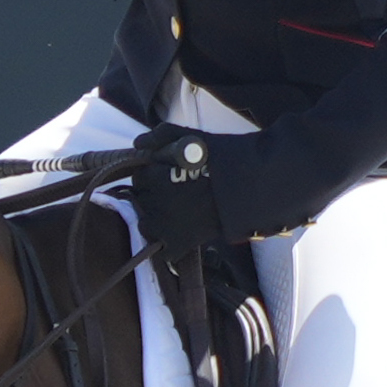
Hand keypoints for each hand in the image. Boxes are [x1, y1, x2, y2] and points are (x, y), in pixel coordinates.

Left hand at [129, 132, 231, 259]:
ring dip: (155, 222)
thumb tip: (137, 143)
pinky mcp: (180, 244)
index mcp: (153, 176)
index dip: (152, 178)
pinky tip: (180, 236)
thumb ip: (163, 135)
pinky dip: (170, 247)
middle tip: (174, 197)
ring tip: (174, 216)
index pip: (139, 178)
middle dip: (153, 198)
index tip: (167, 178)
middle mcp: (153, 201)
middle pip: (141, 201)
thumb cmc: (222, 161)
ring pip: (146, 226)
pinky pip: (164, 252)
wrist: (249, 187)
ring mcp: (165, 225)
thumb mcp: (192, 139)